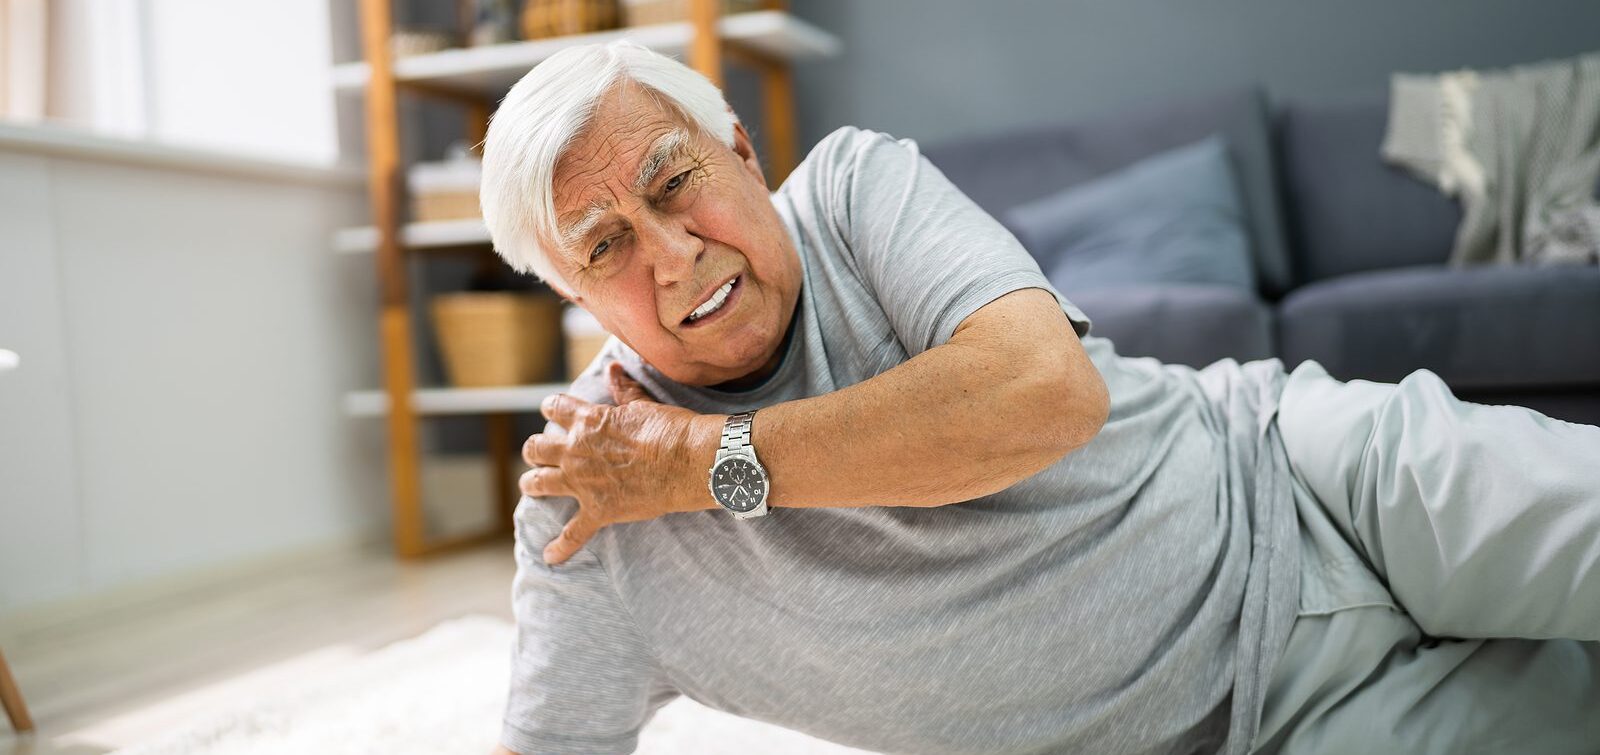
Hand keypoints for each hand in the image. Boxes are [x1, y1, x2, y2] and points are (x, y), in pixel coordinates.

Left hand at [522, 362, 721, 564]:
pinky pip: (573, 534)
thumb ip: (624, 390)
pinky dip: (560, 547)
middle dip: (534, 450)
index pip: (555, 408)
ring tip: (531, 486)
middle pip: (536, 448)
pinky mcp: (599, 510)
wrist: (689, 461)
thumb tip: (613, 368)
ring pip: (540, 483)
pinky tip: (550, 557)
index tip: (553, 411)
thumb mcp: (643, 404)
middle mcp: (576, 451)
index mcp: (587, 421)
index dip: (552, 409)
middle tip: (538, 453)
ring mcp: (583, 483)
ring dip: (533, 484)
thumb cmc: (671, 429)